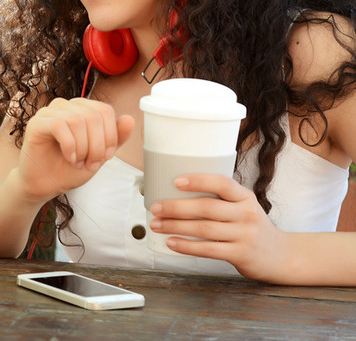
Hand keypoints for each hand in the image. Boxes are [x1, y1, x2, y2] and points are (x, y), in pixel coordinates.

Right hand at [14, 97, 133, 202]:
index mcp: (82, 109)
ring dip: (83, 148)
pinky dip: (69, 145)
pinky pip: (59, 125)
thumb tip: (129, 119)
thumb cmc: (69, 168)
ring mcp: (49, 112)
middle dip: (97, 145)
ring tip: (78, 162)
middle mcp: (66, 106)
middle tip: (90, 163)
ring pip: (77, 120)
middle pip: (93, 116)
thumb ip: (115, 138)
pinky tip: (69, 157)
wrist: (46, 185)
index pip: (105, 110)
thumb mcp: (99, 155)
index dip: (111, 135)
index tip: (106, 157)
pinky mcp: (36, 123)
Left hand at [149, 174, 290, 281]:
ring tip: (156, 224)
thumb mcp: (243, 205)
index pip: (222, 183)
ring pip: (204, 229)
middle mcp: (246, 214)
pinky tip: (171, 243)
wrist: (281, 255)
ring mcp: (244, 235)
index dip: (198, 181)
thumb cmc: (251, 226)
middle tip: (155, 207)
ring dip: (175, 226)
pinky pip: (208, 250)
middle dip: (176, 207)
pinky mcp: (240, 255)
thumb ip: (220, 198)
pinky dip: (187, 246)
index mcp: (245, 196)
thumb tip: (175, 190)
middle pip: (206, 208)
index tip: (176, 181)